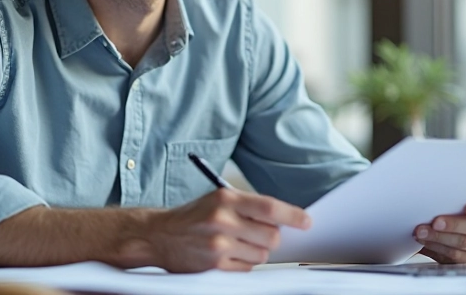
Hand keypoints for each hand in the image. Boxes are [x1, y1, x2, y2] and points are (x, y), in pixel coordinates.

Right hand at [146, 188, 310, 271]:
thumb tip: (283, 220)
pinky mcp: (214, 264)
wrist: (158, 235)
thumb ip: (248, 207)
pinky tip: (226, 254)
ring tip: (236, 244)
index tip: (307, 222)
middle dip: (271, 238)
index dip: (293, 216)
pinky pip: (246, 268)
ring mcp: (218, 243)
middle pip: (271, 236)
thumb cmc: (193, 217)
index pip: (270, 208)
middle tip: (258, 235)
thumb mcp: (217, 200)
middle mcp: (222, 219)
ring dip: (255, 252)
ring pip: (262, 255)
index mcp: (225, 198)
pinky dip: (242, 263)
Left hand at [413, 196, 465, 263]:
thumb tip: (433, 190)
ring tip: (423, 231)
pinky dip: (438, 248)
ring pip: (464, 243)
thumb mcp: (464, 199)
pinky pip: (456, 256)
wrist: (464, 231)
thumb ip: (459, 197)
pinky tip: (427, 242)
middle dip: (452, 225)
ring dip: (439, 237)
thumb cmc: (462, 210)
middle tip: (435, 222)